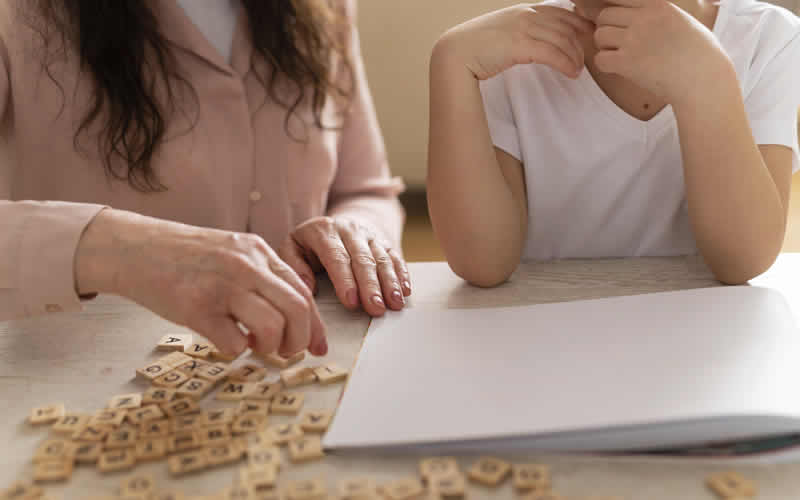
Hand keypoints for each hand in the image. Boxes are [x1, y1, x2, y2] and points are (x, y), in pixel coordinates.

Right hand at [75, 209, 326, 357]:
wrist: (133, 248)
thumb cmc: (184, 256)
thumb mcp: (231, 252)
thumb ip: (262, 276)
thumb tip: (294, 316)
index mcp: (258, 251)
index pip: (303, 291)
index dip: (315, 325)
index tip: (318, 347)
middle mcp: (245, 266)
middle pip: (297, 309)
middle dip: (300, 340)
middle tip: (286, 352)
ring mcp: (221, 286)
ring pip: (272, 327)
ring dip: (270, 348)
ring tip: (254, 347)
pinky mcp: (195, 308)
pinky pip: (234, 343)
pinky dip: (236, 351)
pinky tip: (225, 341)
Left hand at [278, 216, 410, 316]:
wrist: (336, 224)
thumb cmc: (309, 245)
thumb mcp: (292, 248)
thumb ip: (294, 265)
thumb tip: (308, 287)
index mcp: (323, 230)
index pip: (336, 256)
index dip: (345, 280)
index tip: (351, 302)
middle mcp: (348, 229)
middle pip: (362, 259)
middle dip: (370, 286)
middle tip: (375, 308)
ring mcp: (369, 235)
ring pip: (381, 259)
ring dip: (389, 283)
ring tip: (394, 304)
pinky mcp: (384, 242)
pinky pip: (395, 258)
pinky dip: (401, 274)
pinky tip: (404, 291)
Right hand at [434, 3, 593, 80]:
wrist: (455, 53)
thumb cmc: (474, 47)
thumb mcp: (500, 32)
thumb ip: (518, 32)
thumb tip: (530, 42)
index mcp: (522, 10)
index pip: (560, 12)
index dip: (578, 23)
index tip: (587, 36)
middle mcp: (525, 14)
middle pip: (566, 25)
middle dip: (580, 42)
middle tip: (585, 59)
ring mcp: (523, 28)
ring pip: (563, 40)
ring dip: (575, 57)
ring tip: (578, 70)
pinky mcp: (520, 45)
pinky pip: (552, 53)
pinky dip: (566, 64)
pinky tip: (571, 73)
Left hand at [593, 0, 730, 104]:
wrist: (704, 79)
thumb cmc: (700, 54)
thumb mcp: (681, 20)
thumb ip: (658, 14)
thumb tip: (639, 15)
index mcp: (657, 5)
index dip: (615, 12)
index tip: (619, 24)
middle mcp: (644, 18)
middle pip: (605, 15)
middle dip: (607, 28)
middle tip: (619, 43)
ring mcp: (634, 39)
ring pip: (599, 35)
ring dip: (605, 46)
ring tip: (620, 56)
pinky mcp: (627, 62)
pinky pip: (600, 58)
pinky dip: (605, 64)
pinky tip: (619, 68)